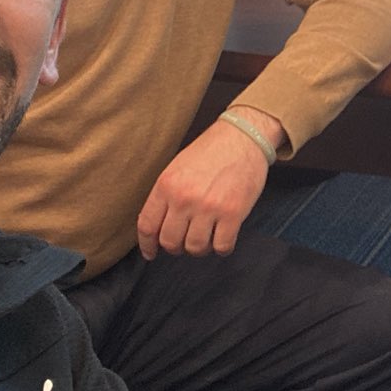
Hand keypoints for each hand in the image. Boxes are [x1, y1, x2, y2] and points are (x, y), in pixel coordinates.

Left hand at [133, 113, 276, 258]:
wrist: (243, 137)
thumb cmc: (211, 151)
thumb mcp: (177, 167)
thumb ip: (166, 195)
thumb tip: (157, 226)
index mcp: (167, 185)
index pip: (147, 225)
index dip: (147, 245)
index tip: (151, 253)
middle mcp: (184, 198)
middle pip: (170, 242)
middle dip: (176, 247)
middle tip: (184, 241)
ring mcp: (209, 207)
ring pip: (195, 248)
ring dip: (200, 248)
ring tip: (206, 238)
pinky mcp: (233, 213)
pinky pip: (222, 246)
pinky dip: (221, 248)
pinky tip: (223, 237)